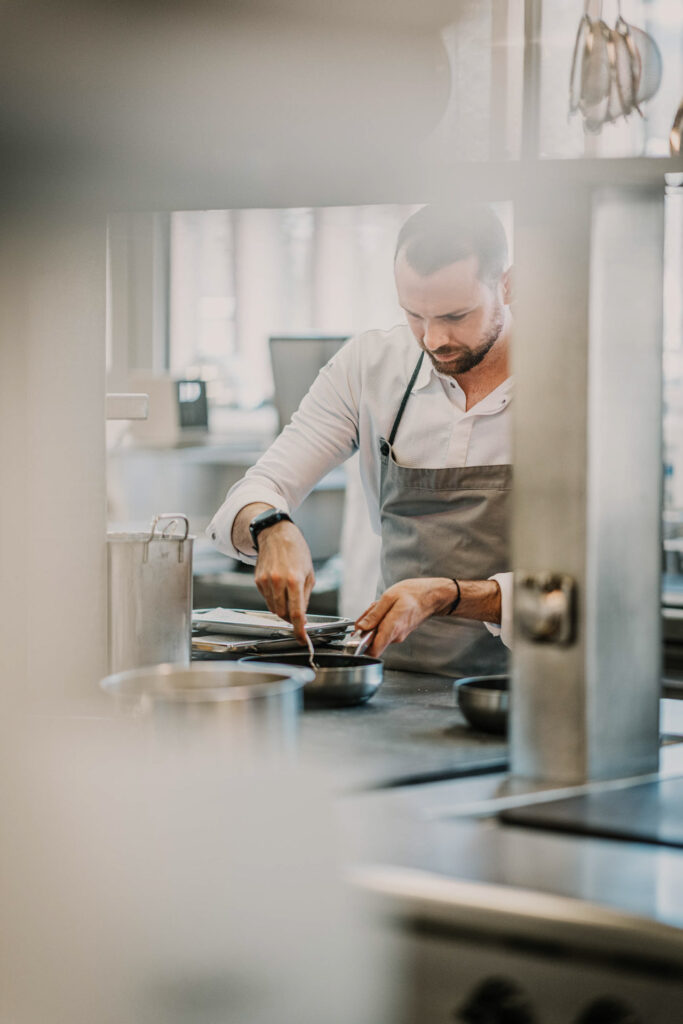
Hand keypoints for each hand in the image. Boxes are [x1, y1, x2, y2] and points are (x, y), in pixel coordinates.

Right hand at [253, 520, 314, 644]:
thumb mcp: (309, 573)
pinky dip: (274, 599)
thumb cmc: (296, 551)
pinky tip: (279, 587)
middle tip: (298, 613)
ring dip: (282, 608)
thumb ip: (305, 597)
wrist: (276, 534)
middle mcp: (278, 581)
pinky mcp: (258, 581)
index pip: (297, 612)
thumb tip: (302, 617)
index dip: (299, 629)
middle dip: (291, 617)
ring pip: (274, 608)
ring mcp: (266, 582)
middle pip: (283, 613)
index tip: (301, 639)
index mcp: (295, 579)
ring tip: (288, 593)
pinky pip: (267, 599)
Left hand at [355, 577, 456, 657]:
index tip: (357, 632)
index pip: (373, 651)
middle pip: (372, 639)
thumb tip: (360, 627)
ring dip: (375, 619)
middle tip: (374, 608)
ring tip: (384, 605)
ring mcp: (398, 635)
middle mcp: (395, 636)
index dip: (360, 645)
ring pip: (378, 632)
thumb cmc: (414, 594)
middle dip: (367, 624)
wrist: (433, 595)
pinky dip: (382, 618)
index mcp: (392, 629)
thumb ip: (373, 614)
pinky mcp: (400, 631)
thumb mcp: (389, 598)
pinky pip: (385, 628)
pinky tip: (389, 607)